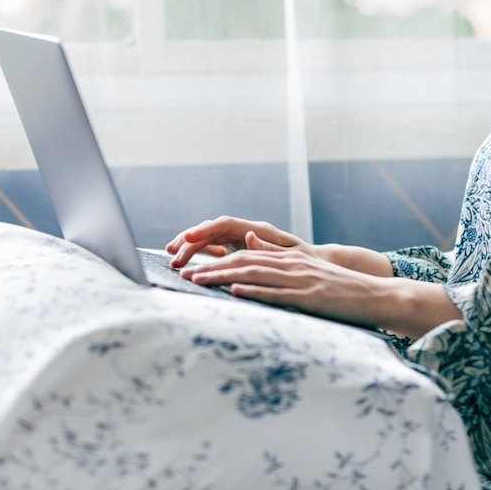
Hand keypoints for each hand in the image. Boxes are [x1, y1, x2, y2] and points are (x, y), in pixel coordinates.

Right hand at [164, 216, 314, 267]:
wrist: (317, 265)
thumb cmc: (307, 261)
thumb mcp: (293, 256)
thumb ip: (269, 248)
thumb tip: (247, 236)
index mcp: (258, 230)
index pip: (225, 224)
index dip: (204, 230)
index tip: (186, 238)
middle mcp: (247, 232)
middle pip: (212, 231)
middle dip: (190, 241)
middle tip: (173, 256)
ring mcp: (242, 241)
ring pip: (210, 239)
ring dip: (191, 247)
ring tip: (173, 258)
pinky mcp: (241, 251)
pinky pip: (216, 249)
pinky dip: (201, 254)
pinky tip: (188, 261)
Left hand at [178, 231, 398, 329]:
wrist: (375, 296)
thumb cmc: (341, 290)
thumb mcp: (308, 270)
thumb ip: (279, 260)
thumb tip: (248, 249)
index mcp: (289, 259)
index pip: (244, 256)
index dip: (216, 260)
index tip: (192, 266)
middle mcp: (290, 265)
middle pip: (243, 262)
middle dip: (210, 267)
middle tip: (184, 273)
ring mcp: (299, 280)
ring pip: (253, 274)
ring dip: (222, 277)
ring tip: (198, 280)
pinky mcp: (309, 296)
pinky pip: (276, 293)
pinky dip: (254, 291)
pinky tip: (235, 291)